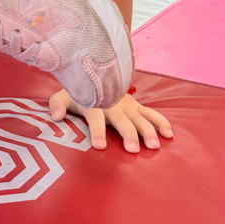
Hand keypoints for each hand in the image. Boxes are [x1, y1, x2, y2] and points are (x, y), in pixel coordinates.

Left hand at [49, 89, 172, 151]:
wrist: (95, 74)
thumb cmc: (78, 91)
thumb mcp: (63, 95)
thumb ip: (57, 104)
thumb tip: (55, 116)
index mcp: (96, 104)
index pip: (96, 119)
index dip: (97, 132)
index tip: (99, 146)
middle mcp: (114, 105)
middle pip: (123, 121)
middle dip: (128, 134)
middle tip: (133, 149)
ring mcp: (128, 106)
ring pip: (140, 118)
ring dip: (148, 131)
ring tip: (154, 146)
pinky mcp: (137, 107)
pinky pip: (151, 114)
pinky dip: (161, 122)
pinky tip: (169, 134)